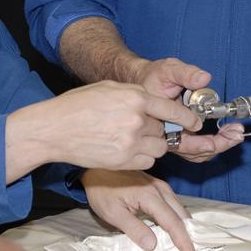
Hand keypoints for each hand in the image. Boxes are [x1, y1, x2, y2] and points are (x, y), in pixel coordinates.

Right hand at [8, 81, 201, 176]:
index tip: (195, 123)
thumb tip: (153, 103)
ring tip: (130, 138)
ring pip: (158, 147)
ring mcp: (130, 143)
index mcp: (135, 98)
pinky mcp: (123, 161)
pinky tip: (125, 150)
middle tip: (139, 127)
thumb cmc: (78, 105)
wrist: (54, 129)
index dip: (187, 117)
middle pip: (164, 129)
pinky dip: (142, 157)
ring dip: (151, 144)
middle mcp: (136, 120)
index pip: (172, 109)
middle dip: (157, 129)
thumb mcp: (109, 88)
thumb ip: (135, 95)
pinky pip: (147, 161)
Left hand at [81, 170, 197, 250]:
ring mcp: (161, 186)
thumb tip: (153, 246)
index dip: (184, 242)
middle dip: (189, 237)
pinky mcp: (158, 186)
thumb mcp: (113, 213)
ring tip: (185, 247)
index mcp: (150, 196)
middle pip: (182, 216)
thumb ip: (134, 229)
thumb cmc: (102, 190)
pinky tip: (174, 229)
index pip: (173, 223)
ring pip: (180, 209)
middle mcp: (160, 189)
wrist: (97, 169)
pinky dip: (178, 218)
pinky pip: (174, 204)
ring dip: (184, 228)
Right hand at [133, 57, 243, 162]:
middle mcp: (165, 135)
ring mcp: (172, 138)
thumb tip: (204, 78)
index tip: (218, 139)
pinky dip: (213, 143)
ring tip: (235, 133)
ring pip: (196, 153)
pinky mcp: (180, 136)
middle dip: (217, 145)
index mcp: (160, 123)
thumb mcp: (168, 69)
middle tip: (236, 134)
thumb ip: (186, 74)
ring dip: (218, 145)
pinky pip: (197, 148)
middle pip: (192, 151)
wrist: (142, 81)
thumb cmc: (154, 76)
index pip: (181, 141)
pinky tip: (227, 132)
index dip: (200, 143)